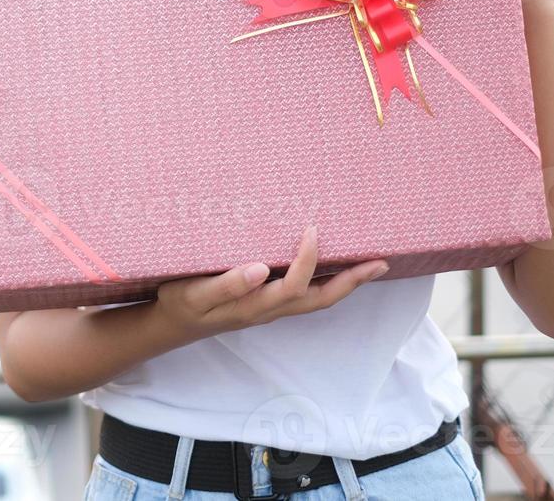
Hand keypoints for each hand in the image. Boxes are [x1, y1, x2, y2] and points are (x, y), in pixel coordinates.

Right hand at [153, 225, 389, 342]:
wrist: (173, 324)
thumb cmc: (183, 303)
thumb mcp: (195, 294)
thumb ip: (227, 284)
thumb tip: (260, 269)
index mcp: (256, 305)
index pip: (295, 285)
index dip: (309, 259)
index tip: (312, 229)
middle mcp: (270, 310)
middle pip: (321, 299)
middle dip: (352, 282)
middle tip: (380, 262)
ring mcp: (271, 308)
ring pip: (317, 299)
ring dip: (345, 283)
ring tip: (369, 265)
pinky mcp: (268, 303)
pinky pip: (306, 295)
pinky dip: (326, 281)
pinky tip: (330, 266)